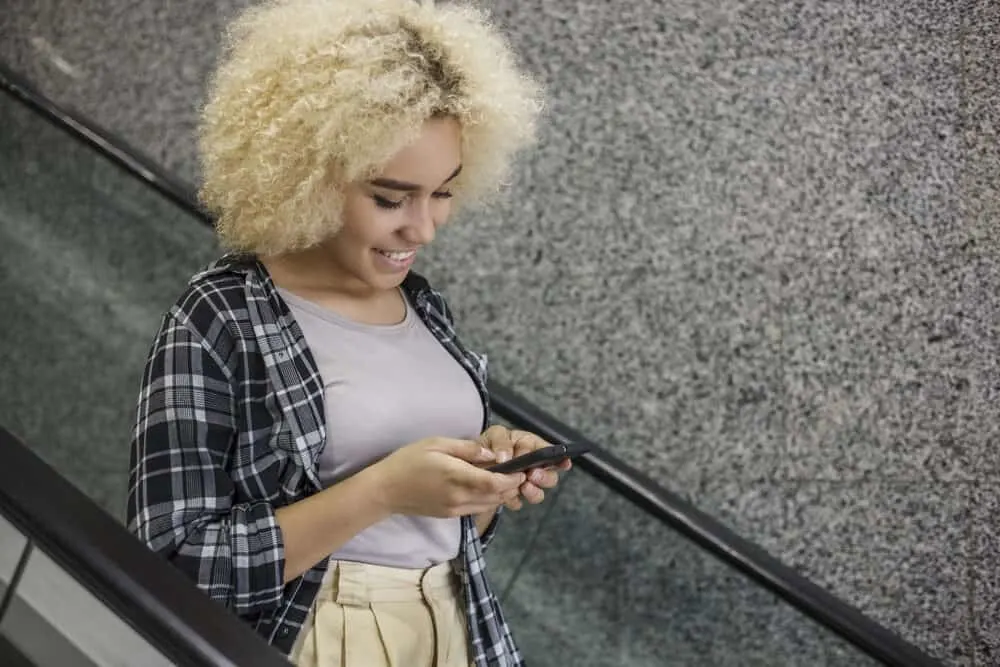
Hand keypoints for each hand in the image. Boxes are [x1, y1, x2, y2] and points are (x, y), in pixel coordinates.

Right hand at [372, 437, 526, 517]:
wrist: (385, 490)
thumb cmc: (408, 461)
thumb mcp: (436, 444)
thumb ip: (466, 449)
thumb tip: (491, 454)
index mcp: (456, 477)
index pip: (493, 483)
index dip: (512, 479)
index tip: (521, 470)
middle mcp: (459, 497)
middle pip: (495, 497)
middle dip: (511, 487)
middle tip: (518, 473)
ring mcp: (454, 509)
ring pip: (488, 505)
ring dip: (501, 495)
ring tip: (506, 480)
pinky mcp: (450, 515)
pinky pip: (477, 509)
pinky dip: (488, 500)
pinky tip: (487, 488)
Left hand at [478, 425, 570, 509]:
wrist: (472, 464)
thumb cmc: (488, 445)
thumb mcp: (495, 435)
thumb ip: (502, 442)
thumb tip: (506, 457)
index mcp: (532, 446)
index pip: (551, 452)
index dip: (557, 457)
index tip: (561, 462)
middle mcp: (533, 466)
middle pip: (551, 475)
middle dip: (544, 477)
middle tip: (533, 475)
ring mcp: (525, 483)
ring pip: (539, 493)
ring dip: (533, 491)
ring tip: (523, 487)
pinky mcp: (513, 496)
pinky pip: (519, 502)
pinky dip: (513, 500)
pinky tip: (506, 497)